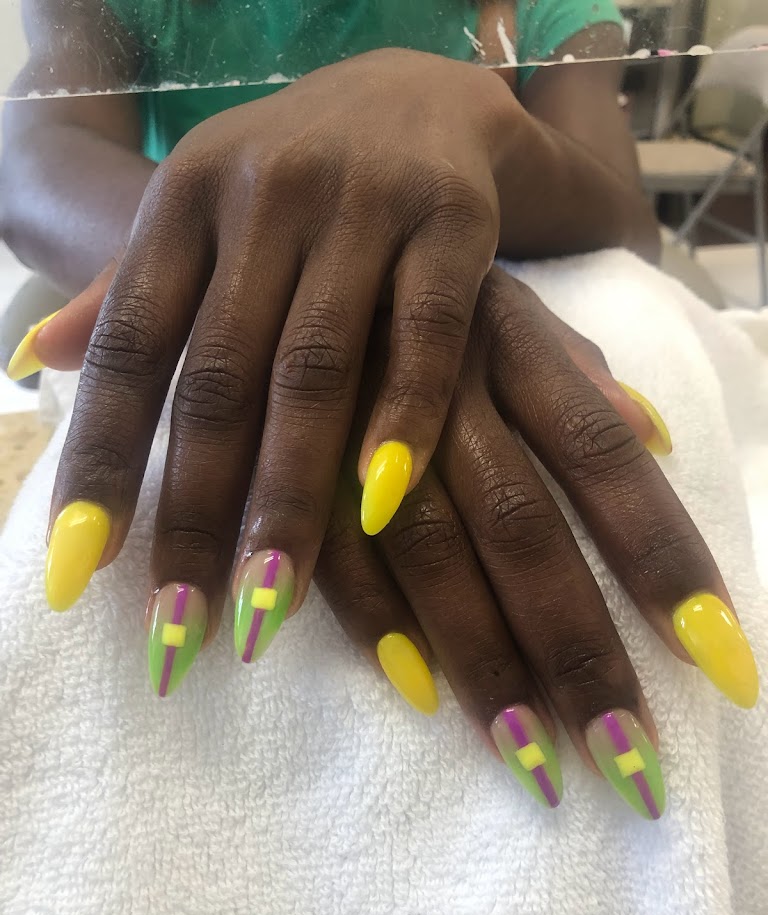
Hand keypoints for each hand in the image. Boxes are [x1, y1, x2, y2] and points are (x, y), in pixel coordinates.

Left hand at [36, 48, 518, 631]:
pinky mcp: (453, 217)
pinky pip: (425, 330)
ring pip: (313, 368)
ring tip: (268, 605)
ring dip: (289, 497)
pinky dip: (403, 416)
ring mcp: (360, 203)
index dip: (100, 464)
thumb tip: (38, 358)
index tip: (77, 575)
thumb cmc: (298, 183)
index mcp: (186, 205)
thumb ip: (130, 289)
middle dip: (194, 513)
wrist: (422, 90)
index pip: (130, 351)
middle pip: (217, 379)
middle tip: (179, 631)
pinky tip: (380, 505)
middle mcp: (262, 198)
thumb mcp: (204, 217)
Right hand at [313, 269, 758, 817]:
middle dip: (579, 649)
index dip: (665, 560)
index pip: (606, 459)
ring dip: (483, 662)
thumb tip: (657, 432)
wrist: (286, 228)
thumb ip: (575, 367)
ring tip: (536, 765)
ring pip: (433, 552)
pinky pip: (332, 544)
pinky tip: (420, 693)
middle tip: (632, 764)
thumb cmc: (410, 286)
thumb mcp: (500, 301)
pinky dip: (374, 618)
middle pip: (526, 527)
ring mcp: (358, 419)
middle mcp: (444, 380)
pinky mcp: (285, 453)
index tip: (724, 664)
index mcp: (510, 338)